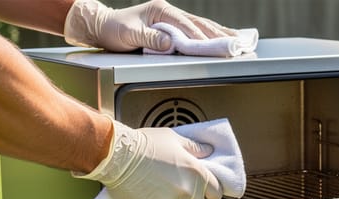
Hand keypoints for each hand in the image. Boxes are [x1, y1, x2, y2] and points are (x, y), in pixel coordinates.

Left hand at [64, 0, 235, 51]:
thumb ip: (150, 39)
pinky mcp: (170, 25)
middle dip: (218, 35)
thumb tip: (171, 43)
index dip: (200, 38)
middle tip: (235, 45)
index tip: (214, 49)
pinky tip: (221, 37)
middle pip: (198, 23)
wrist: (102, 26)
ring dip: (218, 33)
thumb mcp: (129, 34)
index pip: (185, 25)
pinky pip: (194, 29)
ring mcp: (170, 17)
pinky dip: (209, 34)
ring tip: (236, 40)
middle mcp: (167, 11)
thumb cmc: (114, 30)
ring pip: (200, 25)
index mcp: (160, 10)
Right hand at [76, 120, 222, 198]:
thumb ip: (194, 147)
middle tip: (174, 191)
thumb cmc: (143, 145)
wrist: (117, 155)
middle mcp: (188, 190)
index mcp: (197, 172)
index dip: (209, 192)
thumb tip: (208, 151)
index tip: (202, 191)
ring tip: (159, 196)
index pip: (216, 193)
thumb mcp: (174, 139)